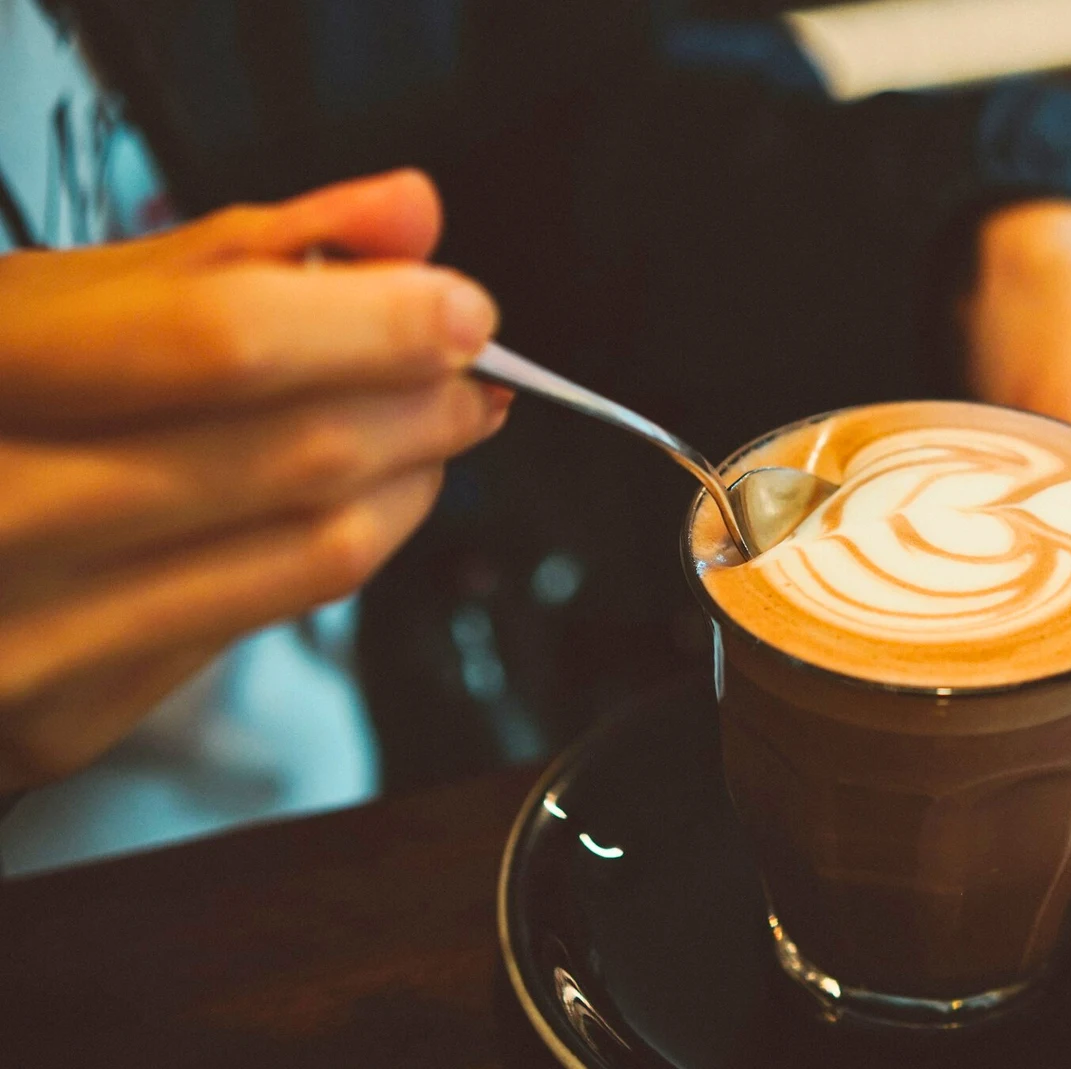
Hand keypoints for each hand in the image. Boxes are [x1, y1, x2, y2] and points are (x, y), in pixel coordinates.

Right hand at [0, 170, 508, 790]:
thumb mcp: (56, 297)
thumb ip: (242, 251)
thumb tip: (405, 213)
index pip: (223, 341)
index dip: (375, 323)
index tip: (459, 307)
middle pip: (295, 456)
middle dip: (422, 403)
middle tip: (471, 372)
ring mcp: (26, 628)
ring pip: (314, 551)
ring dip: (412, 477)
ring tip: (438, 427)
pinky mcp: (68, 714)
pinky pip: (272, 620)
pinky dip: (353, 546)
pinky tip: (365, 499)